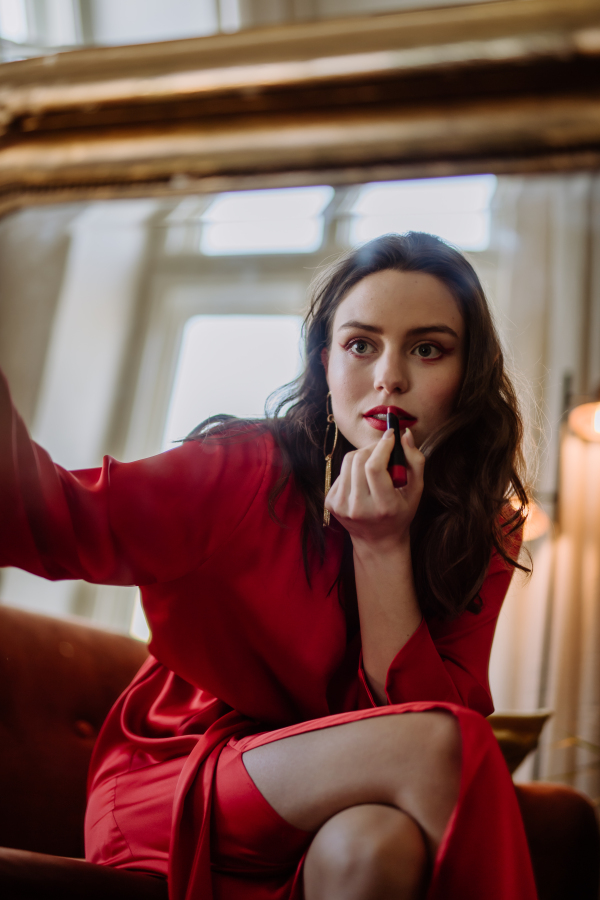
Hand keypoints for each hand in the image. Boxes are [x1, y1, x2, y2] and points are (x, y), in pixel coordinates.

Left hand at [324, 428, 424, 549]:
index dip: (382, 446)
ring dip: (363, 455)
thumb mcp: (415, 491)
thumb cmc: (400, 512)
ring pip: (348, 461)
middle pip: (359, 460)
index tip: (391, 436)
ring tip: (375, 464)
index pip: (375, 468)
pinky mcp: (330, 503)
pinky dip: (353, 469)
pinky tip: (363, 480)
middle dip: (373, 447)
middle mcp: (359, 508)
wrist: (377, 540)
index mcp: (383, 507)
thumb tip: (404, 434)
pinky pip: (341, 472)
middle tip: (384, 448)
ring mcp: (341, 506)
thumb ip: (415, 461)